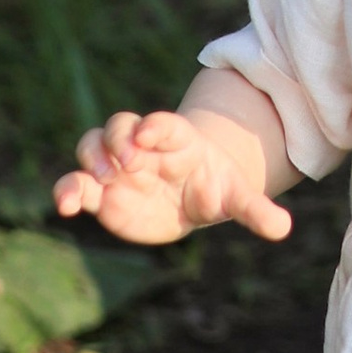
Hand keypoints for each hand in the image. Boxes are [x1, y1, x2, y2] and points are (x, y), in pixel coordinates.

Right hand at [55, 107, 292, 245]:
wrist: (191, 196)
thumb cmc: (215, 187)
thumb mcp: (235, 198)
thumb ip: (254, 210)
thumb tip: (285, 229)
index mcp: (176, 140)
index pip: (162, 123)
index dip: (154, 124)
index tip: (147, 134)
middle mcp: (142, 148)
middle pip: (120, 126)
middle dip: (119, 139)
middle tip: (128, 162)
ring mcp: (118, 167)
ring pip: (92, 147)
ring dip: (92, 158)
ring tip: (101, 180)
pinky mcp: (101, 193)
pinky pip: (76, 185)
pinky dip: (67, 191)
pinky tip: (66, 207)